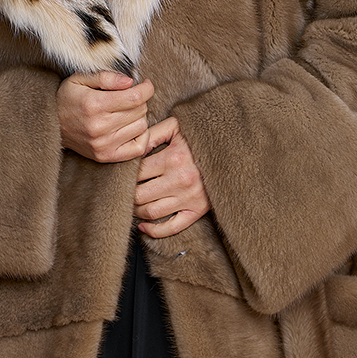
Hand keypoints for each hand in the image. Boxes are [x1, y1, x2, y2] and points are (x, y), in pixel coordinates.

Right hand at [57, 70, 154, 162]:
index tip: (145, 85)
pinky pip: (138, 148)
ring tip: (126, 113)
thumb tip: (130, 81)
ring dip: (139, 117)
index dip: (146, 88)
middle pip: (140, 110)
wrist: (51, 126)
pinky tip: (131, 128)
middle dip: (139, 101)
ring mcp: (103, 144)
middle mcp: (100, 127)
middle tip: (128, 98)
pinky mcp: (105, 157)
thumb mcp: (80, 79)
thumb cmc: (67, 99)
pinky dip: (141, 136)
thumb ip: (106, 77)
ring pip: (142, 126)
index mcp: (94, 105)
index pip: (136, 97)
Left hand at [134, 116, 211, 237]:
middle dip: (128, 194)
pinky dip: (154, 230)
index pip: (137, 173)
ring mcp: (188, 198)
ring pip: (151, 212)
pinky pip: (171, 227)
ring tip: (134, 204)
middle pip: (139, 195)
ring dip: (137, 210)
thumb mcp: (177, 127)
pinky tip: (144, 225)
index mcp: (172, 158)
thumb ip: (152, 133)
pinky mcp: (197, 211)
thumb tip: (132, 147)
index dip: (126, 174)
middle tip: (125, 190)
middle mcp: (179, 180)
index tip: (124, 174)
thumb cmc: (201, 138)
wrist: (232, 151)